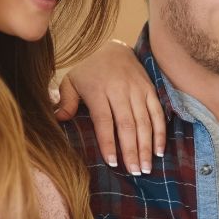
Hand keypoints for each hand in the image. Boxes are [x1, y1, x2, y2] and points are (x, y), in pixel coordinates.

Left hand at [55, 40, 164, 174]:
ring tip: (146, 167)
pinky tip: (158, 151)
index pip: (104, 121)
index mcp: (98, 90)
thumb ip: (65, 100)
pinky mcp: (150, 90)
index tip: (113, 162)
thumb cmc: (89, 70)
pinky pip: (158, 113)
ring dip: (146, 146)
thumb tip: (59, 119)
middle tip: (135, 171)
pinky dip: (160, 133)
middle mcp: (119, 90)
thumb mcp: (71, 81)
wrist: (114, 48)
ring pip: (144, 122)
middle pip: (127, 124)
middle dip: (132, 150)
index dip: (109, 142)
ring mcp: (137, 90)